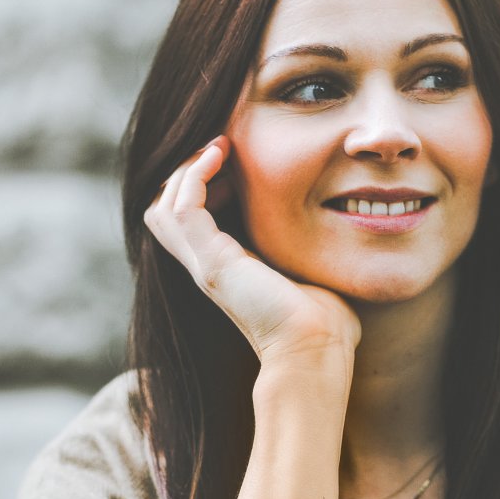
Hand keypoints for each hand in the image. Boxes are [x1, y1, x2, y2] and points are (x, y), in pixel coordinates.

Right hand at [144, 137, 360, 368]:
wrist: (317, 351)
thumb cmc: (326, 322)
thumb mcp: (309, 271)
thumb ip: (305, 248)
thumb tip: (336, 225)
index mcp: (226, 270)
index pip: (187, 221)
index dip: (203, 185)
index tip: (235, 163)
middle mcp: (207, 268)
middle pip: (164, 211)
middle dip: (187, 173)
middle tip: (222, 148)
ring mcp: (205, 266)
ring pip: (163, 206)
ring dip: (187, 169)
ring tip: (219, 147)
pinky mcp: (213, 262)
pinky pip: (182, 207)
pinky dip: (194, 174)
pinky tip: (220, 155)